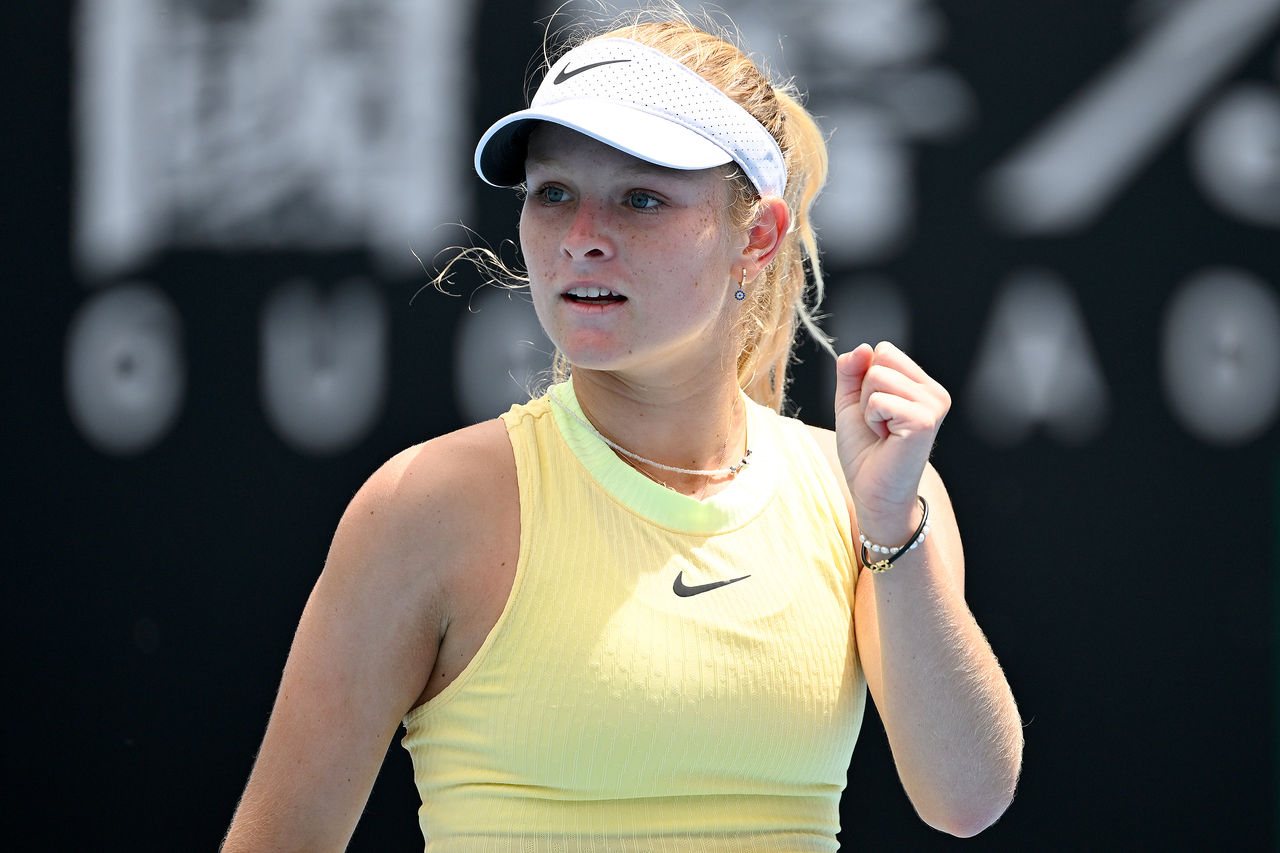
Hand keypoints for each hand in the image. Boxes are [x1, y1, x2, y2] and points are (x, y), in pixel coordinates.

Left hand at [834, 342, 950, 541]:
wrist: (872, 492)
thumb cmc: (865, 450)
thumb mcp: (851, 402)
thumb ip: (852, 371)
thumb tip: (862, 348)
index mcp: (923, 385)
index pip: (885, 351)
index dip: (866, 381)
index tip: (876, 412)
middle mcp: (935, 393)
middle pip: (881, 359)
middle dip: (866, 392)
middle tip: (878, 424)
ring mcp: (933, 406)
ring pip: (877, 377)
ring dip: (868, 408)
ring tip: (882, 431)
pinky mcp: (924, 421)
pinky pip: (878, 400)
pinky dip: (872, 419)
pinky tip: (886, 439)